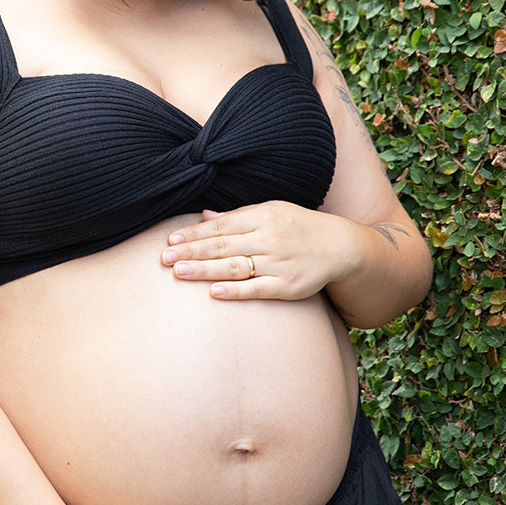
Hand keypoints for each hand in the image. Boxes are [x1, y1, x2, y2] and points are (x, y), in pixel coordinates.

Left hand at [160, 201, 352, 300]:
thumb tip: (204, 216)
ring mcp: (278, 263)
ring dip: (205, 270)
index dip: (194, 234)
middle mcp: (268, 238)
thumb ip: (237, 217)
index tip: (170, 241)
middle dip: (192, 252)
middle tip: (164, 259)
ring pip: (235, 267)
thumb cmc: (298, 227)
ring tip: (179, 273)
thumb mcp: (271, 212)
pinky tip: (214, 292)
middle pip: (223, 246)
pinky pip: (257, 288)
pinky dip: (236, 291)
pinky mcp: (288, 286)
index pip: (221, 227)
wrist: (341, 246)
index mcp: (262, 217)